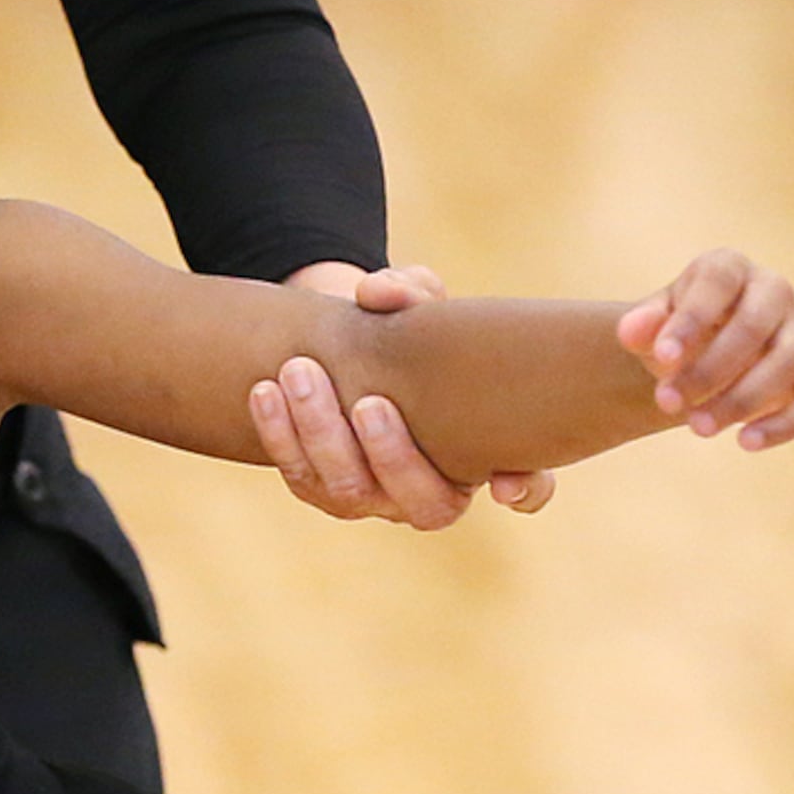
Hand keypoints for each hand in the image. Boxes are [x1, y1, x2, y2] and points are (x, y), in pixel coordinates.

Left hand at [258, 263, 557, 525]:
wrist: (346, 348)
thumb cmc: (406, 328)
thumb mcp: (419, 301)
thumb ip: (413, 291)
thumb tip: (377, 294)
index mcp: (488, 450)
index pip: (528, 487)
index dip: (525, 488)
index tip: (505, 482)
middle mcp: (437, 490)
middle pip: (422, 502)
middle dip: (390, 454)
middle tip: (367, 401)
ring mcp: (379, 500)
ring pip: (350, 493)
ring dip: (321, 436)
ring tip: (299, 372)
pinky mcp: (325, 491)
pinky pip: (301, 478)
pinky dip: (280, 435)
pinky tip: (265, 390)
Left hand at [619, 249, 793, 448]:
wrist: (707, 352)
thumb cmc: (679, 331)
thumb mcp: (655, 324)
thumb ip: (642, 325)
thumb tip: (629, 332)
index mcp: (730, 268)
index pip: (718, 283)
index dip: (691, 319)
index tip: (662, 358)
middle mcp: (775, 291)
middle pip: (754, 325)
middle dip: (709, 369)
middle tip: (667, 403)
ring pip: (786, 362)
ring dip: (741, 399)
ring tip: (697, 427)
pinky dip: (786, 424)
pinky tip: (746, 442)